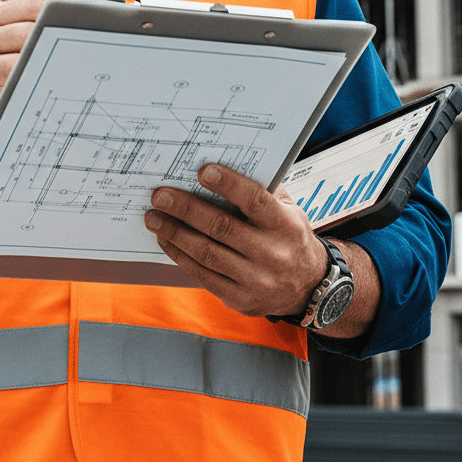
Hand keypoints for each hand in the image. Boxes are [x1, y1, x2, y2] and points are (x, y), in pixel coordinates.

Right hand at [0, 0, 105, 137]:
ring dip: (59, 40)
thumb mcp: (21, 39)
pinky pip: (21, 63)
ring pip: (31, 32)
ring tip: (83, 50)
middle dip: (70, 12)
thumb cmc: (6, 74)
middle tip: (99, 22)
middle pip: (36, 3)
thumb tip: (92, 10)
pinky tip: (61, 71)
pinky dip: (44, 65)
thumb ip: (44, 19)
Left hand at [145, 163, 328, 317]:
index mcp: (285, 225)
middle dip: (186, 209)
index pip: (255, 201)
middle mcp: (272, 254)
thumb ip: (263, 188)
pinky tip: (166, 240)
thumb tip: (225, 163)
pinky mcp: (240, 299)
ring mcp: (256, 280)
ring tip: (154, 217)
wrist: (307, 286)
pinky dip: (180, 256)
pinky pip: (203, 276)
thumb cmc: (290, 238)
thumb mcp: (289, 210)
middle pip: (222, 228)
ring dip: (175, 233)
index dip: (228, 185)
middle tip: (161, 195)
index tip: (202, 171)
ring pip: (207, 253)